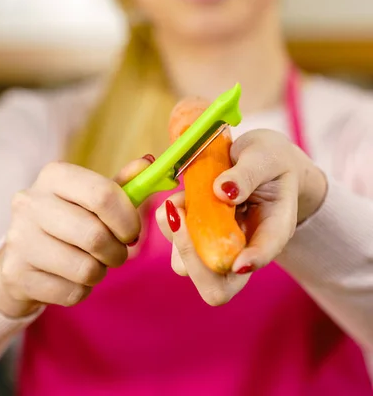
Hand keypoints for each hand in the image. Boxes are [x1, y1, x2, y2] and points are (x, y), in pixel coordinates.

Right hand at [0, 158, 151, 318]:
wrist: (23, 255)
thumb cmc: (68, 219)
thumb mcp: (93, 198)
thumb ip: (123, 185)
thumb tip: (148, 164)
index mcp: (54, 175)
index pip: (102, 194)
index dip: (127, 218)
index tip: (133, 231)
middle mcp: (31, 202)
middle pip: (95, 235)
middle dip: (117, 251)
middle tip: (117, 252)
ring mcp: (20, 239)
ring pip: (85, 268)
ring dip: (100, 271)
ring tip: (93, 262)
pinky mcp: (16, 274)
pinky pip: (71, 292)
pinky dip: (82, 289)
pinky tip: (72, 277)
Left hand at [156, 129, 326, 305]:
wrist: (260, 160)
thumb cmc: (269, 160)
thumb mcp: (264, 156)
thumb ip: (247, 173)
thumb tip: (222, 191)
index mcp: (274, 230)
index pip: (264, 256)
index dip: (250, 262)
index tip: (238, 262)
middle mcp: (246, 249)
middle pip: (218, 286)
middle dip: (192, 255)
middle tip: (179, 215)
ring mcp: (219, 246)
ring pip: (188, 266)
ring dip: (175, 236)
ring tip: (178, 200)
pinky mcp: (198, 236)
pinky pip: (176, 241)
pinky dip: (169, 222)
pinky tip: (178, 199)